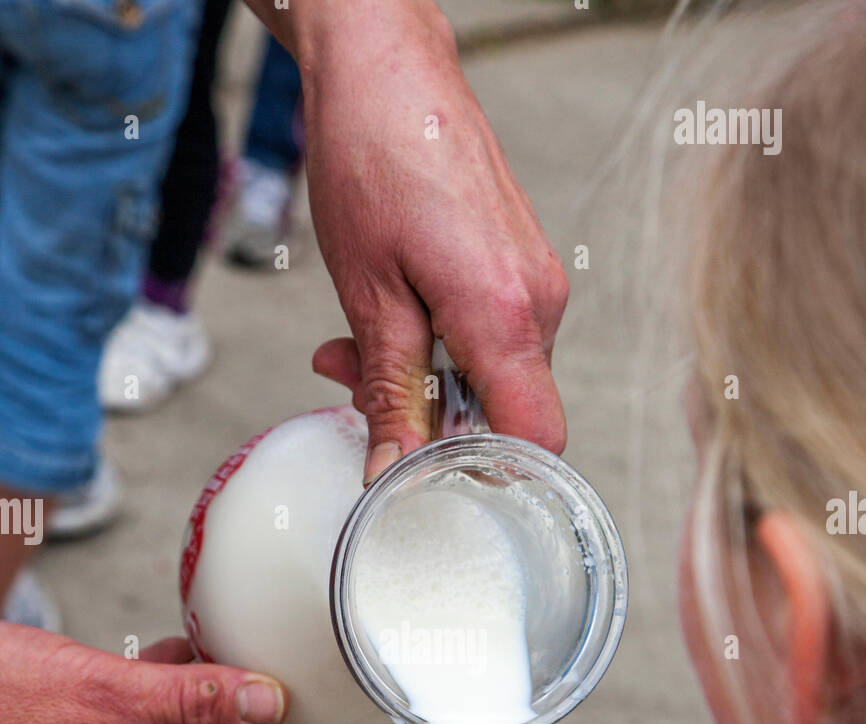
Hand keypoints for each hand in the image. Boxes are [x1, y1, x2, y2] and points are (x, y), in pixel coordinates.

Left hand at [283, 0, 569, 478]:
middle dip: (429, 419)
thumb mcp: (367, 293)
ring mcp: (536, 284)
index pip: (537, 437)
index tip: (430, 475)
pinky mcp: (521, 269)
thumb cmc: (373, 158)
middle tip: (352, 386)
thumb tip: (393, 466)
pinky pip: (489, 337)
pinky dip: (437, 343)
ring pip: (490, 376)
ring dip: (423, 378)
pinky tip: (388, 316)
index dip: (488, 471)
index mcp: (507, 314)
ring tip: (352, 343)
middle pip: (505, 412)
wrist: (387, 66)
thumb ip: (391, 388)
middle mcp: (540, 303)